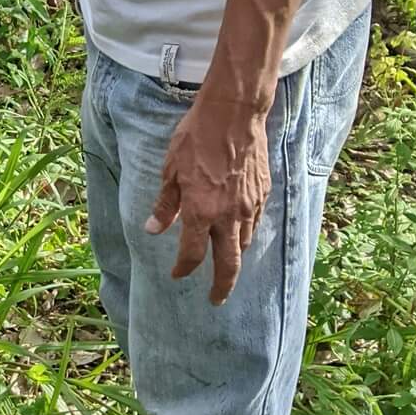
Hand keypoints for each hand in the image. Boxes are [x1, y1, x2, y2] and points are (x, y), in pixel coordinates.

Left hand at [145, 93, 271, 305]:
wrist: (233, 115)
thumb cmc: (195, 138)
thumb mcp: (170, 170)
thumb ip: (165, 204)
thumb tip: (152, 229)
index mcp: (201, 211)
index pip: (193, 254)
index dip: (183, 268)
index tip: (177, 273)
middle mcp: (228, 216)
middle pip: (228, 264)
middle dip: (222, 286)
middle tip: (216, 299)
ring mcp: (249, 207)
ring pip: (244, 245)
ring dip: (234, 258)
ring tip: (225, 263)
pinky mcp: (263, 194)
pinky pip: (254, 223)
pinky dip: (245, 234)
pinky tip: (239, 231)